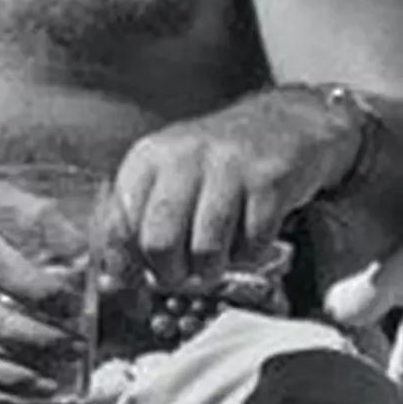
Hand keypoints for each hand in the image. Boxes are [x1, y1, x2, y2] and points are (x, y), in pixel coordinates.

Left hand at [99, 91, 344, 290]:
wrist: (287, 123)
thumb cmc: (221, 161)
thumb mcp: (172, 176)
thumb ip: (141, 221)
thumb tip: (115, 280)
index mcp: (149, 157)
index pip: (118, 224)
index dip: (127, 264)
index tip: (139, 279)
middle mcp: (184, 155)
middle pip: (159, 242)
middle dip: (171, 274)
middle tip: (182, 276)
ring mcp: (228, 165)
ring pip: (205, 249)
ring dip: (212, 269)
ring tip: (216, 260)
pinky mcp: (268, 179)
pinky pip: (251, 244)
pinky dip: (249, 255)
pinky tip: (247, 238)